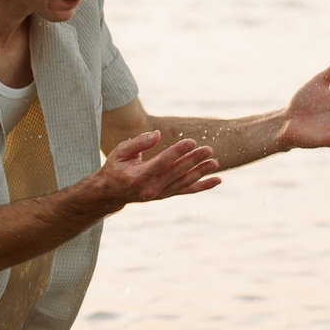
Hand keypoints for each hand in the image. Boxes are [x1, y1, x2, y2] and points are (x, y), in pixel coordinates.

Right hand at [94, 130, 220, 205]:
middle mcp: (151, 188)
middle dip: (193, 160)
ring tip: (214, 162)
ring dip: (200, 172)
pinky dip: (203, 186)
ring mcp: (160, 194)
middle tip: (208, 149)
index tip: (191, 141)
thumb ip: (139, 143)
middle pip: (176, 172)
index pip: (162, 163)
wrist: (112, 193)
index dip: (177, 152)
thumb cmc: (116, 167)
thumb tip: (157, 134)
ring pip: (184, 182)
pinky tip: (217, 180)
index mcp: (138, 176)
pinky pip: (187, 190)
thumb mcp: (121, 152)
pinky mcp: (166, 195)